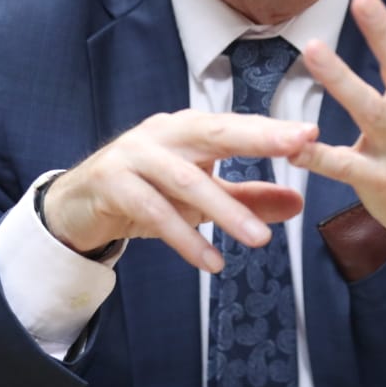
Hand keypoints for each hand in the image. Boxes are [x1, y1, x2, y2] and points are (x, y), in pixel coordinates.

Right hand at [42, 110, 317, 271]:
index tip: (310, 134)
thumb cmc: (144, 191)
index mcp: (188, 128)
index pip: (236, 125)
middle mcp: (163, 133)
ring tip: (260, 240)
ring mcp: (134, 155)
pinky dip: (185, 238)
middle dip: (259, 138)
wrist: (75, 205)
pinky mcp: (112, 184)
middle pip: (215, 132)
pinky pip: (154, 212)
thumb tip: (297, 204)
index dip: (272, 129)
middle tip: (299, 148)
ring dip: (225, 209)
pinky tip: (212, 261)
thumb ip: (246, 197)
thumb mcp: (199, 196)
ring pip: (186, 179)